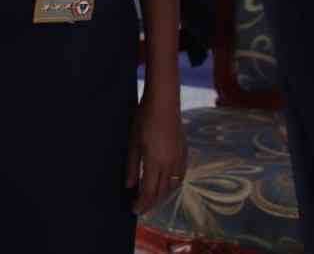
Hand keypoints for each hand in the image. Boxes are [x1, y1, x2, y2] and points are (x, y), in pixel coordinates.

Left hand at [127, 93, 186, 212]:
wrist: (164, 102)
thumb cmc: (144, 119)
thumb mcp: (133, 142)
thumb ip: (132, 166)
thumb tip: (129, 186)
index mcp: (155, 163)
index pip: (149, 192)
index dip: (141, 204)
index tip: (134, 210)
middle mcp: (170, 164)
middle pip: (161, 192)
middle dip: (151, 202)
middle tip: (141, 206)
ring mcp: (179, 159)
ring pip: (172, 186)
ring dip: (162, 194)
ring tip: (151, 196)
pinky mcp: (184, 152)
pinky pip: (180, 175)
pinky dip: (172, 183)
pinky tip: (165, 182)